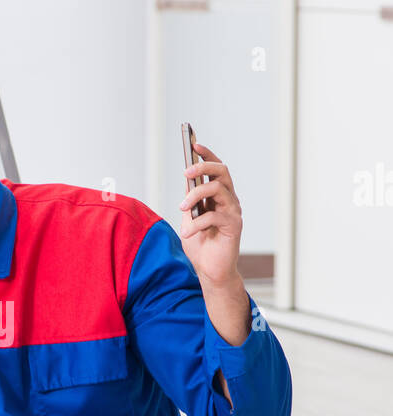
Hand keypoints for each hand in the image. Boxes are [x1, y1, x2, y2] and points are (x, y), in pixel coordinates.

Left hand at [179, 141, 242, 285]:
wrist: (210, 271)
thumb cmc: (200, 245)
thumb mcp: (189, 218)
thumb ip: (190, 200)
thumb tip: (187, 181)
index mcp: (219, 196)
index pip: (216, 169)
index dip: (207, 154)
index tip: (193, 144)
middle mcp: (229, 200)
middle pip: (222, 172)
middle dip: (203, 166)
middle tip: (186, 172)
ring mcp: (233, 212)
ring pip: (217, 189)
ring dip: (195, 195)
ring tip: (182, 207)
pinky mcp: (234, 226)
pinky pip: (214, 216)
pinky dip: (196, 223)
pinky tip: (187, 233)